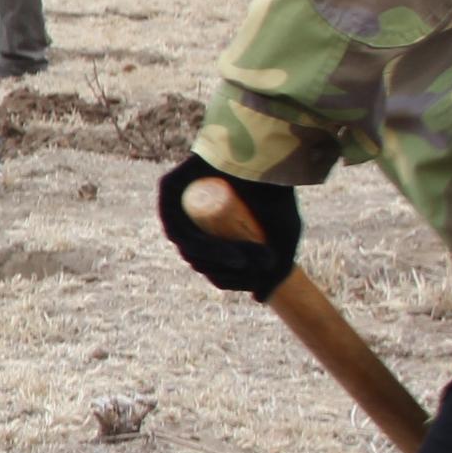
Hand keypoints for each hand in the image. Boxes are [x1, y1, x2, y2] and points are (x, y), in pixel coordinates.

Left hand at [156, 154, 300, 297]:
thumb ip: (275, 269)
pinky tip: (229, 253)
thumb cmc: (276, 194)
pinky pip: (178, 225)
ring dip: (219, 261)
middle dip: (227, 272)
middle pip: (198, 259)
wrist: (273, 154)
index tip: (255, 282)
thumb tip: (259, 298)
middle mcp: (186, 220)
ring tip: (247, 260)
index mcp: (205, 234)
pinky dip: (203, 244)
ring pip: (189, 246)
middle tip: (257, 268)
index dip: (231, 281)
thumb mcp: (283, 238)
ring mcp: (174, 204)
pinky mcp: (168, 188)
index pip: (210, 266)